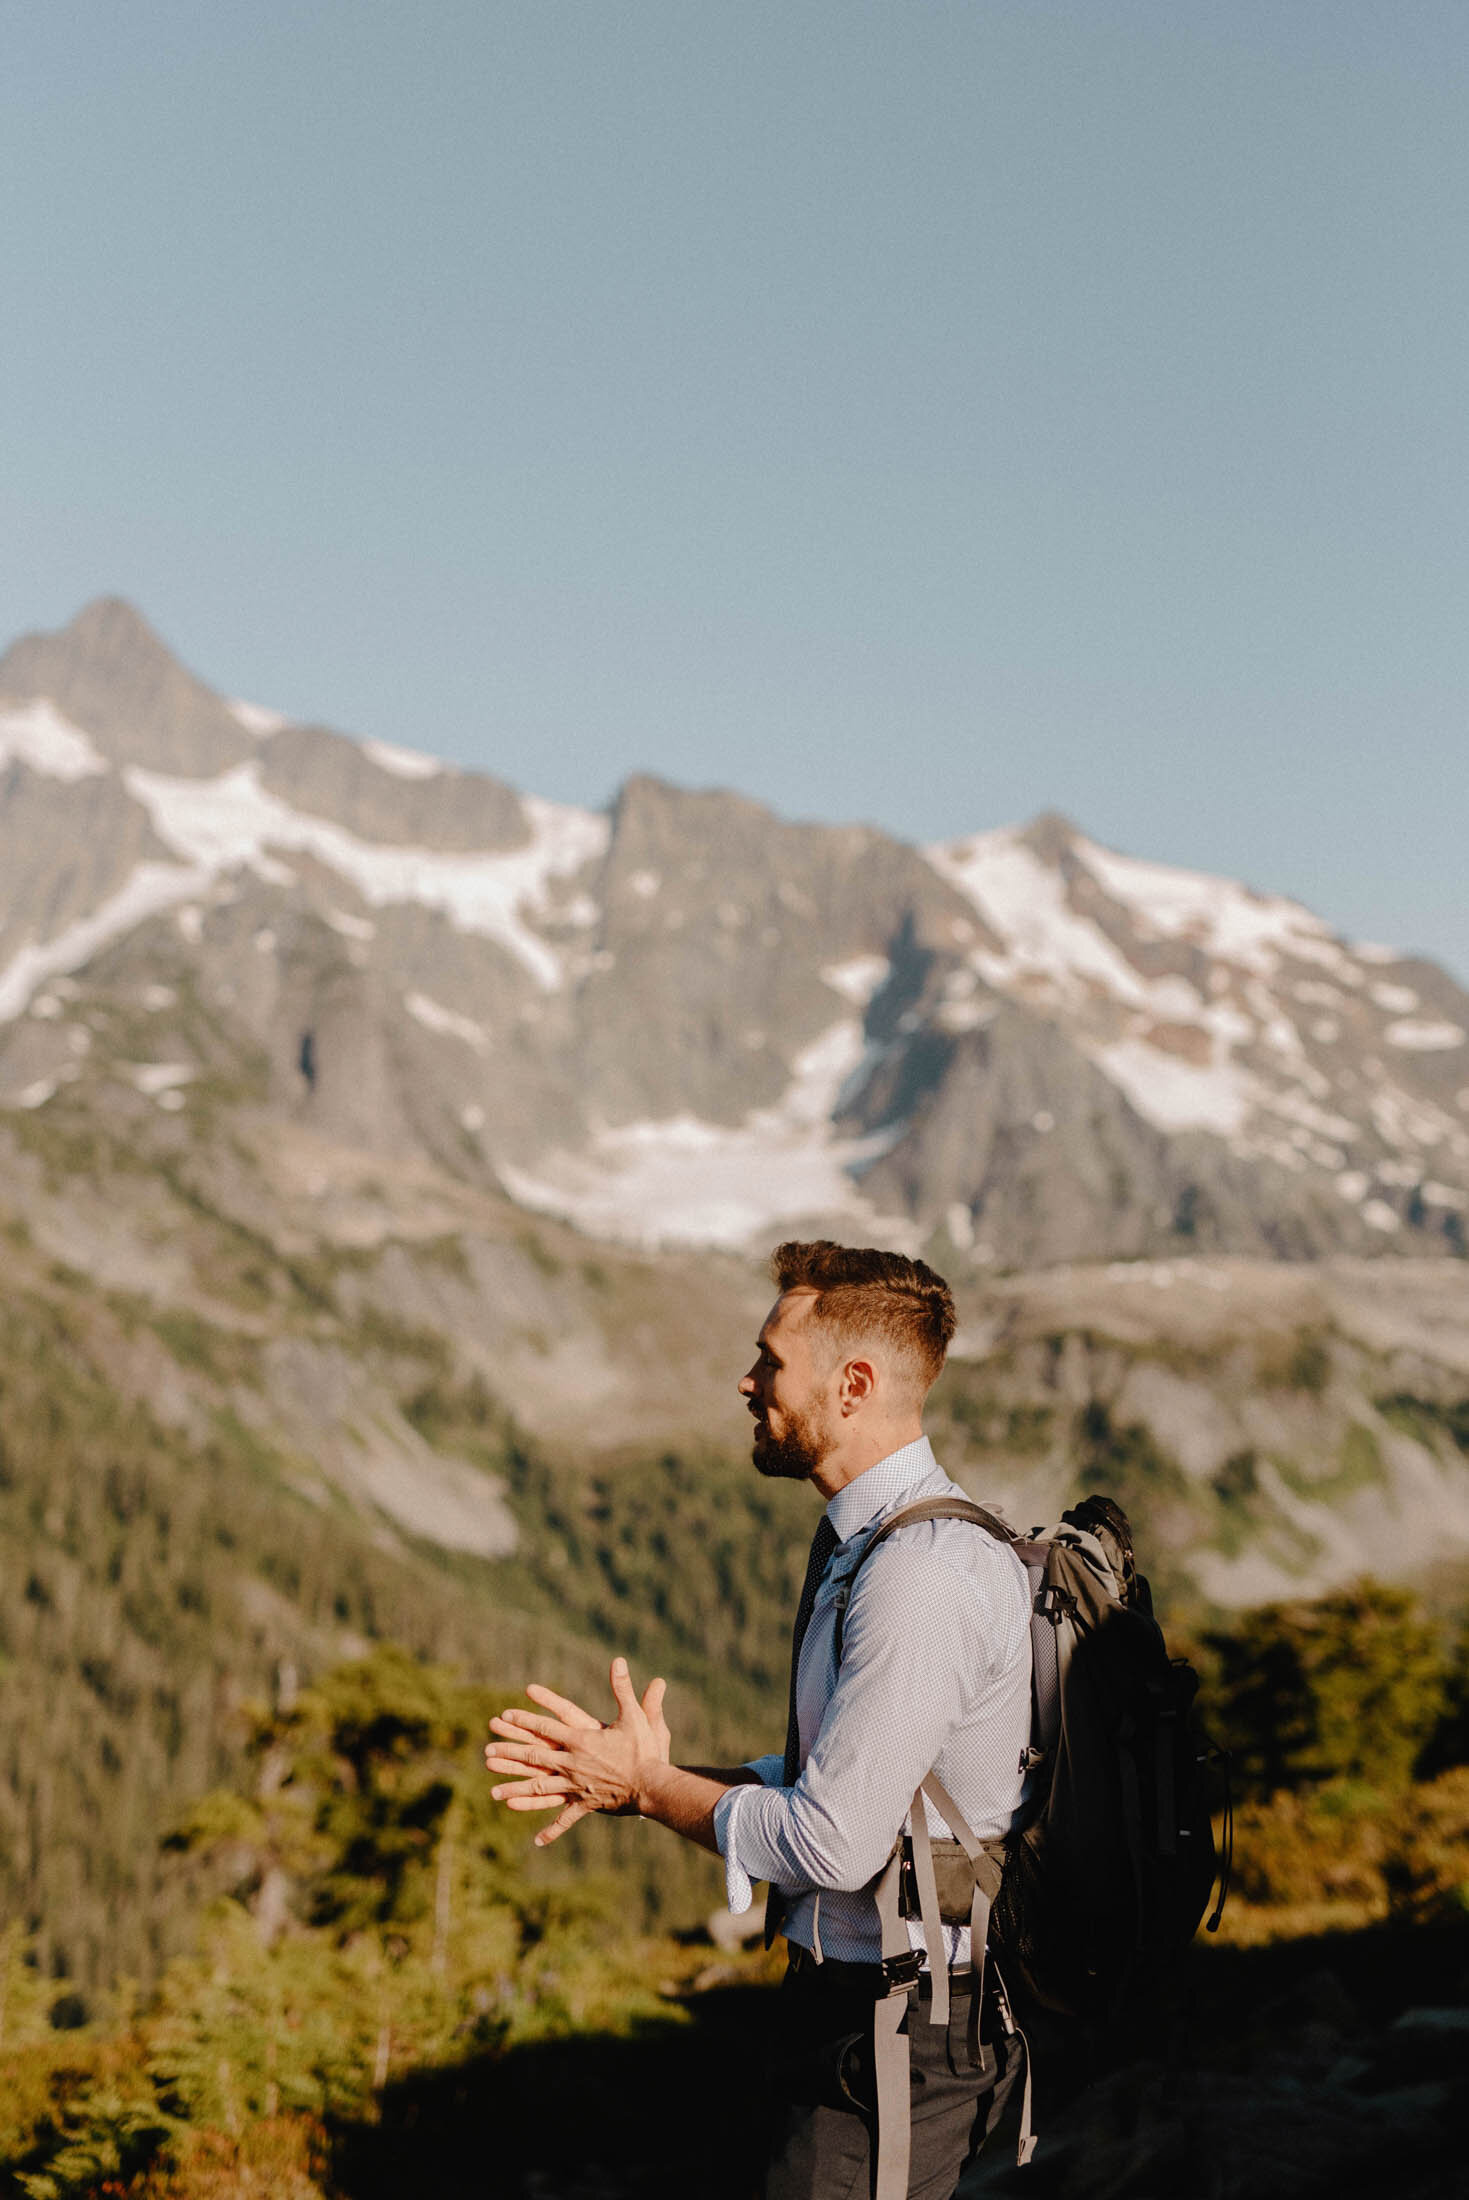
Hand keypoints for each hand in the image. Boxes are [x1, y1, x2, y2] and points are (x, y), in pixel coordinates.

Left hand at [484, 1658, 669, 1846]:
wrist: (651, 1786)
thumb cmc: (643, 1750)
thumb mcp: (634, 1715)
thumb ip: (623, 1688)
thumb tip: (619, 1661)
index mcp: (580, 1741)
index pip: (545, 1728)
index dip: (524, 1721)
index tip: (504, 1715)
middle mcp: (572, 1764)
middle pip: (534, 1758)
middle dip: (509, 1754)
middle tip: (487, 1752)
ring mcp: (576, 1787)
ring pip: (539, 1789)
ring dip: (516, 1790)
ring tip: (494, 1793)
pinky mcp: (585, 1805)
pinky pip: (564, 1818)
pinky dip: (551, 1830)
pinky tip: (536, 1841)